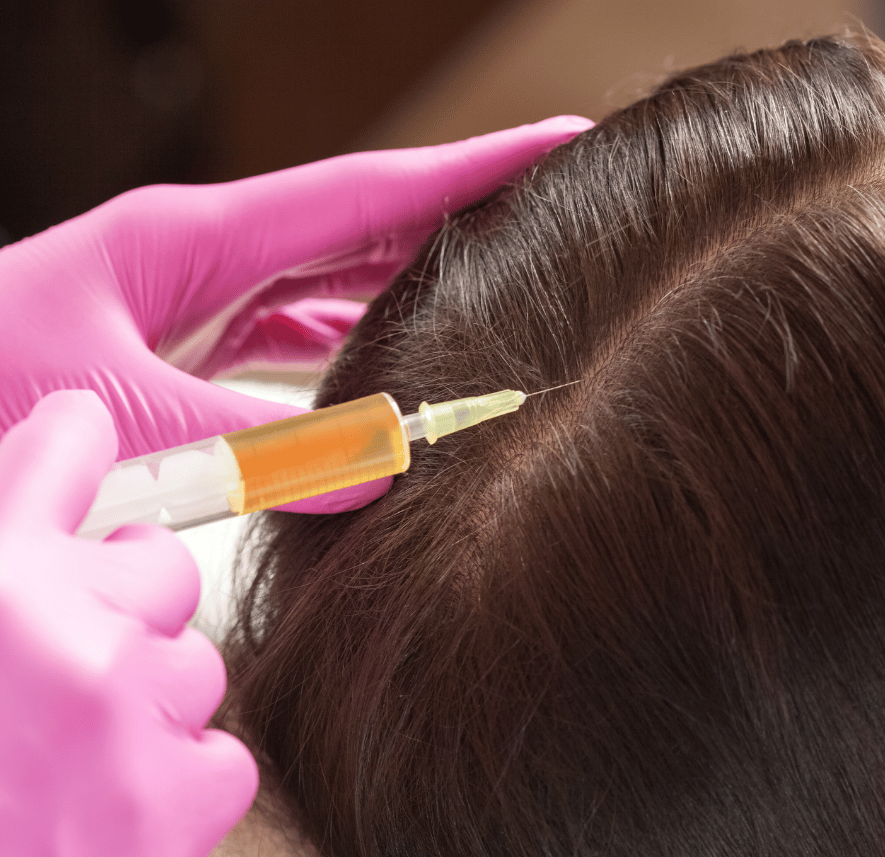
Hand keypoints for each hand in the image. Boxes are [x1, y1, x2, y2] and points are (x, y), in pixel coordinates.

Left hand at [0, 116, 592, 514]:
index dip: (469, 169)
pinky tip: (377, 366)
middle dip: (458, 213)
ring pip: (328, 281)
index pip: (364, 193)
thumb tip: (376, 474)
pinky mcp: (180, 346)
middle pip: (361, 223)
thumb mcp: (118, 412)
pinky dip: (342, 347)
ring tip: (486, 289)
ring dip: (406, 284)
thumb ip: (249, 447)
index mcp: (193, 238)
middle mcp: (205, 256)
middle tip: (546, 214)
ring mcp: (194, 298)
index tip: (558, 145)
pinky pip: (285, 335)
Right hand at [0, 390, 256, 856]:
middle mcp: (63, 632)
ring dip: (149, 706)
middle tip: (70, 675)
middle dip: (130, 606)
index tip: (88, 432)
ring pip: (199, 664)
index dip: (76, 443)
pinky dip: (178, 781)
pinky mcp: (183, 800)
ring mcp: (131, 715)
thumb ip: (8, 582)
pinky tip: (107, 820)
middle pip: (162, 566)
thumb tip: (49, 538)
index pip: (56, 455)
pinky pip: (221, 753)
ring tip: (69, 771)